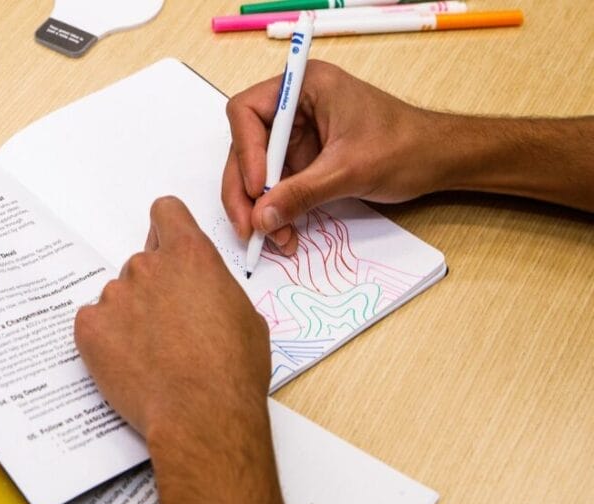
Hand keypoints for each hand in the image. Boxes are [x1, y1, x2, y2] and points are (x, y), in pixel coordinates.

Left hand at [74, 196, 303, 503]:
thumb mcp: (245, 315)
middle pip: (142, 263)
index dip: (167, 230)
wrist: (201, 415)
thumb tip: (202, 294)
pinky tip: (129, 364)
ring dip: (129, 318)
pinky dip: (105, 340)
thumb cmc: (233, 372)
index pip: (165, 212)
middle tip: (169, 329)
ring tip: (152, 356)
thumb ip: (214, 288)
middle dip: (152, 289)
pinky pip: (93, 323)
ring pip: (118, 297)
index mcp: (190, 255)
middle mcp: (147, 266)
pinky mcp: (89, 326)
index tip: (167, 249)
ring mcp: (115, 295)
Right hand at [222, 60, 442, 254]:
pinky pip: (277, 186)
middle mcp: (294, 107)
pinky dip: (276, 211)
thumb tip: (262, 218)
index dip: (245, 151)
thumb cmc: (406, 146)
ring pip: (256, 172)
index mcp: (304, 87)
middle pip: (245, 146)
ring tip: (272, 237)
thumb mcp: (349, 170)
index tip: (258, 188)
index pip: (247, 112)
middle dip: (244, 189)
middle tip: (248, 226)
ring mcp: (298, 135)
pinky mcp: (304, 160)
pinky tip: (284, 233)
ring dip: (259, 207)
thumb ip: (302, 193)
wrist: (439, 159)